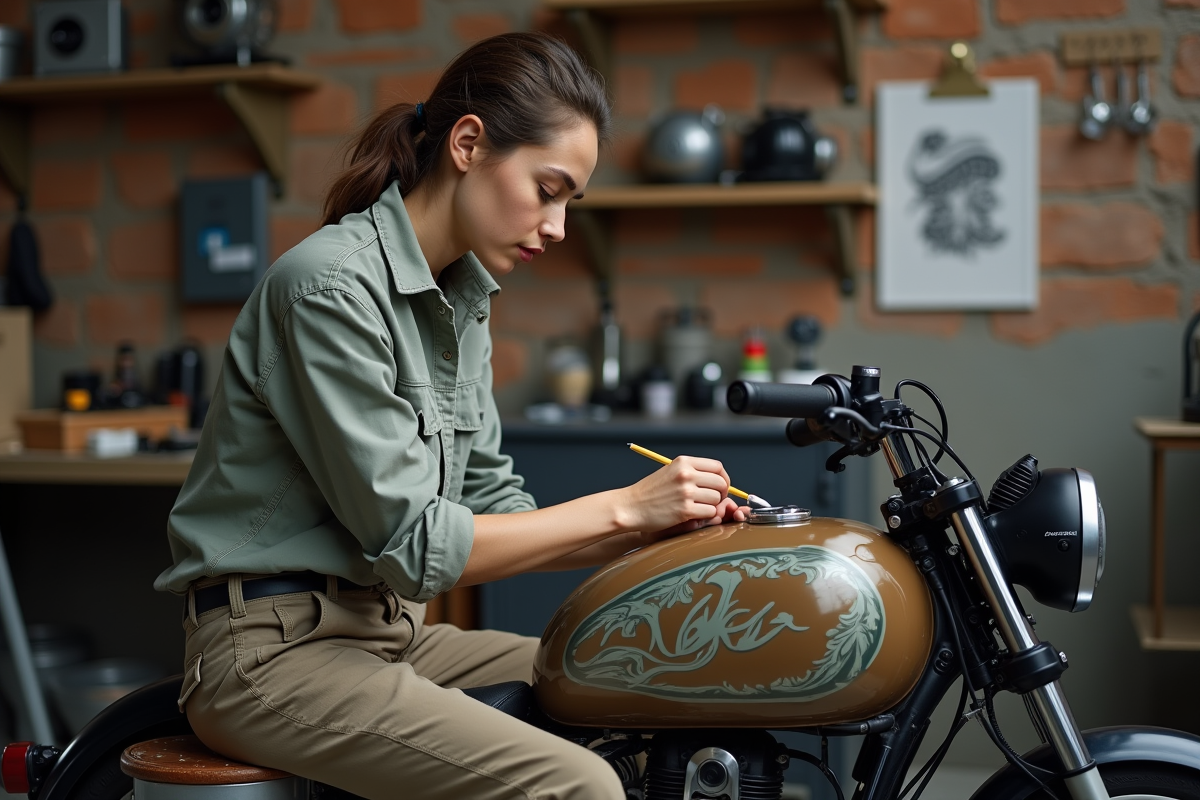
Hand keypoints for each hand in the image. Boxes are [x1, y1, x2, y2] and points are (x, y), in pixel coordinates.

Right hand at [618, 455, 736, 533]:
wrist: (630, 506)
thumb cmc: (650, 492)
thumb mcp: (670, 471)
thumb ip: (692, 472)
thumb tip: (718, 479)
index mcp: (683, 462)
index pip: (717, 467)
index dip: (723, 478)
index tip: (720, 487)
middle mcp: (686, 474)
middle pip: (721, 483)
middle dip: (721, 494)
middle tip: (713, 501)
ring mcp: (686, 492)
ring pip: (717, 499)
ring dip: (712, 506)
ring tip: (700, 508)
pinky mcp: (685, 510)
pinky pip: (710, 512)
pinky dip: (706, 516)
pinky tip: (694, 516)